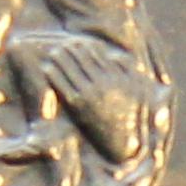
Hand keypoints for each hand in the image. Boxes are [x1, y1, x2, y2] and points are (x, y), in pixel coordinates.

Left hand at [40, 37, 144, 165]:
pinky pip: (63, 85)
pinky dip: (54, 74)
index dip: (85, 47)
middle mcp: (104, 83)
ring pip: (71, 69)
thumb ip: (128, 71)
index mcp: (117, 77)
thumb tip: (115, 55)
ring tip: (53, 52)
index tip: (78, 42)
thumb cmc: (132, 117)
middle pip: (82, 59)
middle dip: (71, 50)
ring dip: (60, 58)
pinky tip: (47, 68)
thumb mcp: (138, 91)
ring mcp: (90, 94)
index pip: (98, 55)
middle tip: (62, 44)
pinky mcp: (78, 106)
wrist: (123, 143)